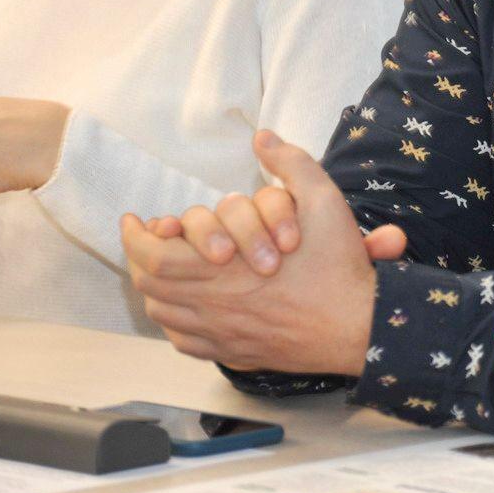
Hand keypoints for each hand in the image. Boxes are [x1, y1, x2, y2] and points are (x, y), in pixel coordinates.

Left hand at [123, 130, 380, 373]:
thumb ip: (291, 163)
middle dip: (139, 257)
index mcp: (222, 270)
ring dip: (156, 289)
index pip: (153, 256)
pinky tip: (187, 307)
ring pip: (164, 315)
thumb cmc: (337, 266)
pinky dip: (175, 322)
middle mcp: (212, 306)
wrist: (359, 325)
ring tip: (163, 268)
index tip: (134, 220)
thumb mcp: (323, 200)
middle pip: (150, 286)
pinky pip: (185, 341)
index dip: (134, 237)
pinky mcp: (235, 353)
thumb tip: (263, 138)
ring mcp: (222, 335)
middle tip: (147, 239)